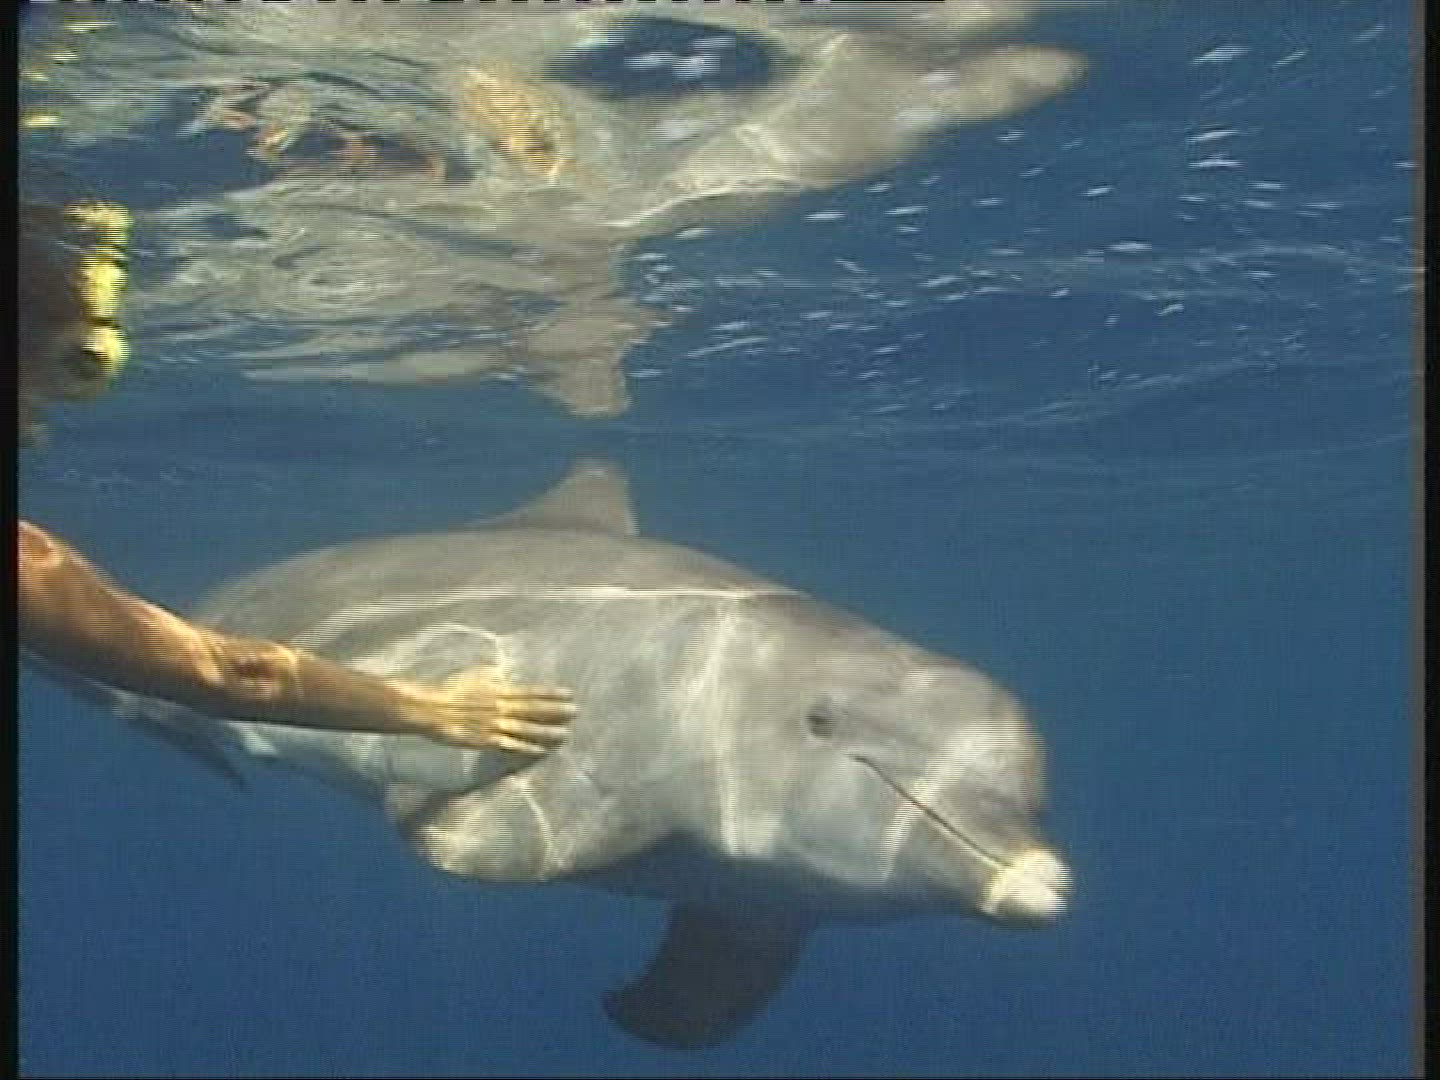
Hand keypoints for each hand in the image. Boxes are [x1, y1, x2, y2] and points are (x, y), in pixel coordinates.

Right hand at [397, 665, 574, 752]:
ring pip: (526, 729)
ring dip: (547, 731)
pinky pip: (511, 746)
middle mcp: (501, 706)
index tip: (569, 694)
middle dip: (556, 711)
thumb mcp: (475, 674)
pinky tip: (541, 751)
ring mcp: (495, 725)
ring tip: (565, 734)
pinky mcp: (486, 740)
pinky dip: (527, 748)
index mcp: (500, 689)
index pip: (531, 691)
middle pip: (533, 709)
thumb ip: (492, 674)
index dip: (551, 693)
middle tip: (576, 712)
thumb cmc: (451, 690)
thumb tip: (502, 671)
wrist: (432, 709)